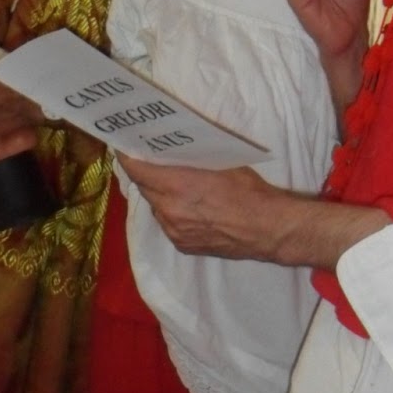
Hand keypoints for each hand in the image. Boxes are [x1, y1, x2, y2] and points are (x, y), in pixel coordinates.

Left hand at [118, 159, 287, 260]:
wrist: (268, 229)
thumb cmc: (248, 191)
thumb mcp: (220, 163)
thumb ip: (190, 160)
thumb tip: (171, 152)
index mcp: (176, 185)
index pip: (137, 169)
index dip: (127, 157)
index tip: (124, 147)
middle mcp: (169, 210)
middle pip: (144, 188)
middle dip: (145, 174)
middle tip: (151, 161)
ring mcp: (174, 231)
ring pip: (156, 207)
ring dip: (160, 195)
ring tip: (176, 187)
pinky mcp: (182, 245)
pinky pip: (169, 224)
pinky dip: (173, 214)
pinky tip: (190, 209)